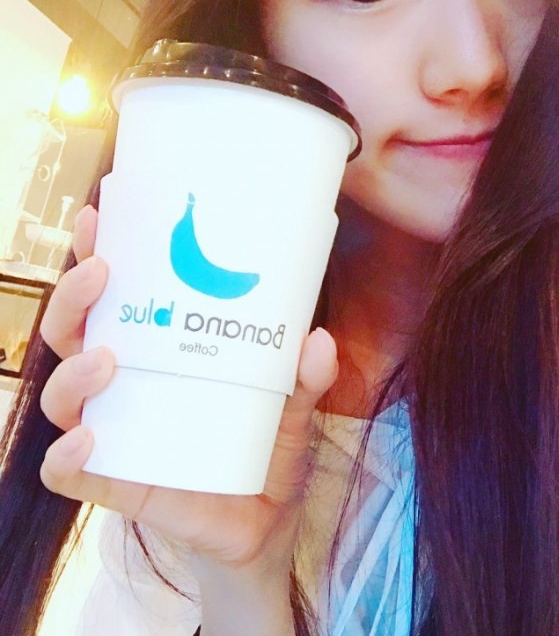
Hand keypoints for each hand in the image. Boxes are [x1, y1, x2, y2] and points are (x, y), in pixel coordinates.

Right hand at [39, 205, 337, 576]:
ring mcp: (115, 431)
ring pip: (62, 395)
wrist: (262, 518)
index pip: (113, 295)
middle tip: (101, 271)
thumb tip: (318, 339)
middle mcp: (124, 383)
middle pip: (73, 332)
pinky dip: (67, 456)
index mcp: (157, 348)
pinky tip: (89, 439)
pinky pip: (68, 471)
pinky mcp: (116, 482)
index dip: (96, 254)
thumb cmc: (263, 445)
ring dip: (72, 371)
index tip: (99, 218)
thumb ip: (306, 374)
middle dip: (75, 297)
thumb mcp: (290, 400)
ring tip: (107, 359)